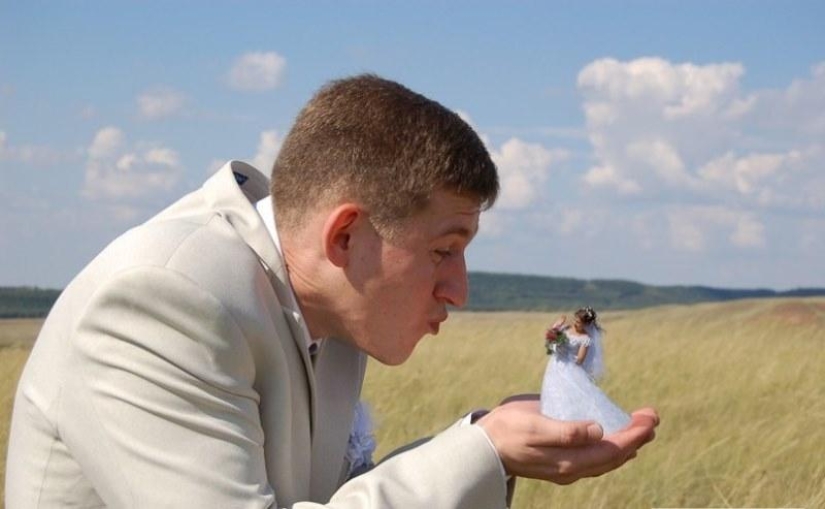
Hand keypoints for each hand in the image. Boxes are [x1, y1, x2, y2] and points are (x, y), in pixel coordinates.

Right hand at [477, 395, 657, 483]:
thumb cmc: (507, 432)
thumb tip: (598, 430)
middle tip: (652, 416)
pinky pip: (595, 457)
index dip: (634, 434)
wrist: (483, 447)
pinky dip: (611, 445)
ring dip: (627, 441)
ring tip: (642, 425)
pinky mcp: (561, 461)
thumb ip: (566, 431)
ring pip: (607, 458)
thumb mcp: (535, 426)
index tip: (650, 418)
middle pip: (615, 456)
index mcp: (569, 461)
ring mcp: (567, 467)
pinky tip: (614, 436)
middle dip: (637, 436)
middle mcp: (573, 468)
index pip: (612, 449)